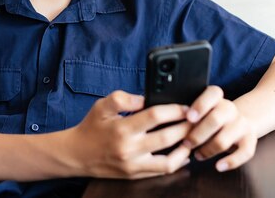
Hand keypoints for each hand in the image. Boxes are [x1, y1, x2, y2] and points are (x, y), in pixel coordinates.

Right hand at [65, 90, 192, 178]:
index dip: (174, 110)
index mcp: (122, 128)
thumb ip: (123, 99)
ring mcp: (133, 165)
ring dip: (185, 149)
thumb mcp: (101, 106)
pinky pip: (161, 171)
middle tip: (198, 121)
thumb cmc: (91, 127)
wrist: (77, 155)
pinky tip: (183, 153)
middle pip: (167, 138)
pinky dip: (176, 163)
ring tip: (193, 138)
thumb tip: (145, 98)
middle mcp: (129, 148)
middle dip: (186, 128)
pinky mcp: (135, 175)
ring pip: (169, 161)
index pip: (155, 116)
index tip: (186, 107)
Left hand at [182, 86, 257, 171]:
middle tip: (186, 143)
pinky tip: (218, 166)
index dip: (200, 105)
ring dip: (207, 150)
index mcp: (217, 98)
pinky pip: (244, 153)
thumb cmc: (210, 117)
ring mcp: (242, 124)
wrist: (240, 120)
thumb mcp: (202, 109)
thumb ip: (190, 114)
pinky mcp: (250, 140)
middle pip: (215, 120)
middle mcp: (231, 109)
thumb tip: (171, 124)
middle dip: (197, 134)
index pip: (212, 94)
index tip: (189, 117)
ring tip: (197, 155)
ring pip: (223, 140)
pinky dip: (230, 161)